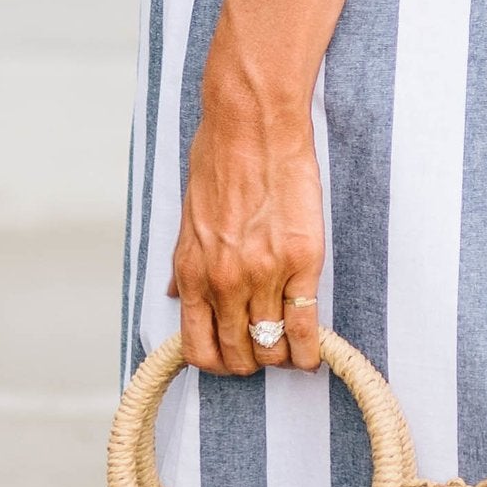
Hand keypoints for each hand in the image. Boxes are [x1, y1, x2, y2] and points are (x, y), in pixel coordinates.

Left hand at [169, 36, 326, 373]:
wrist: (252, 123)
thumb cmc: (218, 160)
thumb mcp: (187, 217)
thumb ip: (184, 263)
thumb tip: (173, 295)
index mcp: (191, 271)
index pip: (197, 347)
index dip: (216, 363)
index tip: (231, 358)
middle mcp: (223, 280)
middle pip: (237, 354)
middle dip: (250, 361)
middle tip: (263, 352)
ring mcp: (263, 273)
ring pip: (271, 345)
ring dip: (280, 355)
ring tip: (289, 350)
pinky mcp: (301, 260)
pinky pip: (305, 325)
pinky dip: (310, 350)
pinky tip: (314, 354)